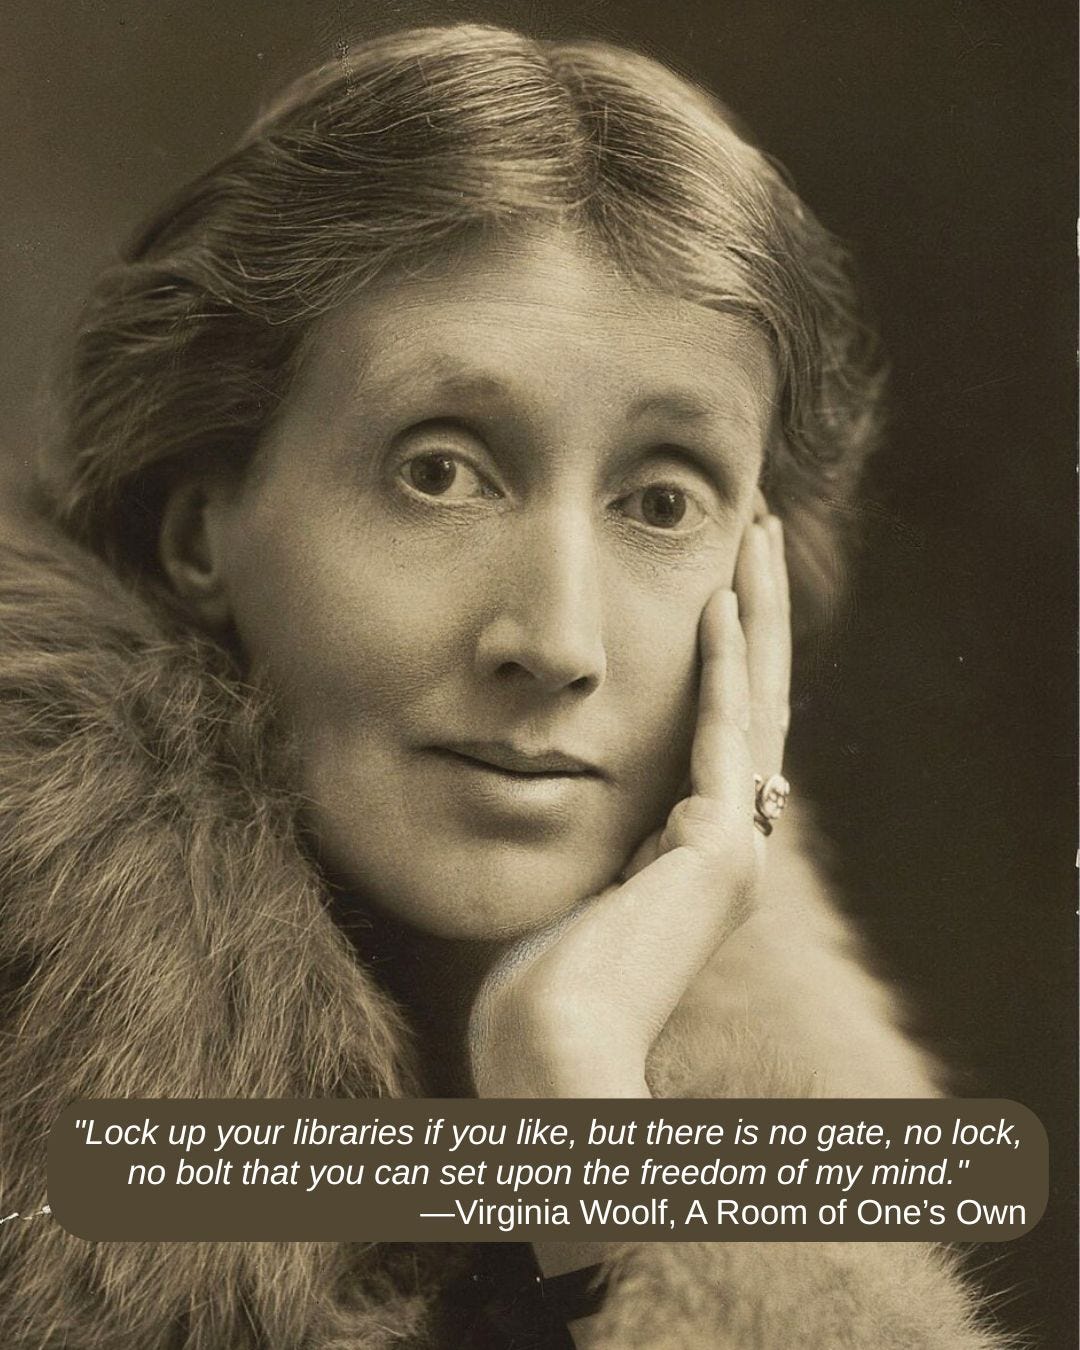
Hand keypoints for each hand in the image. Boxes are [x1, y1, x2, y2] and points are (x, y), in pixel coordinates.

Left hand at [468, 509, 790, 1098]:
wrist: (551, 1052)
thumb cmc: (538, 990)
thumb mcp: (565, 890)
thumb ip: (582, 840)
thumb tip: (539, 792)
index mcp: (695, 854)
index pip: (722, 733)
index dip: (726, 658)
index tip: (716, 591)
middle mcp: (730, 846)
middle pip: (758, 704)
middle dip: (757, 616)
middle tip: (757, 536)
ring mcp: (733, 850)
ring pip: (760, 705)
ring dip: (756, 616)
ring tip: (757, 537)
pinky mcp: (718, 851)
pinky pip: (725, 737)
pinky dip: (725, 668)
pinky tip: (720, 603)